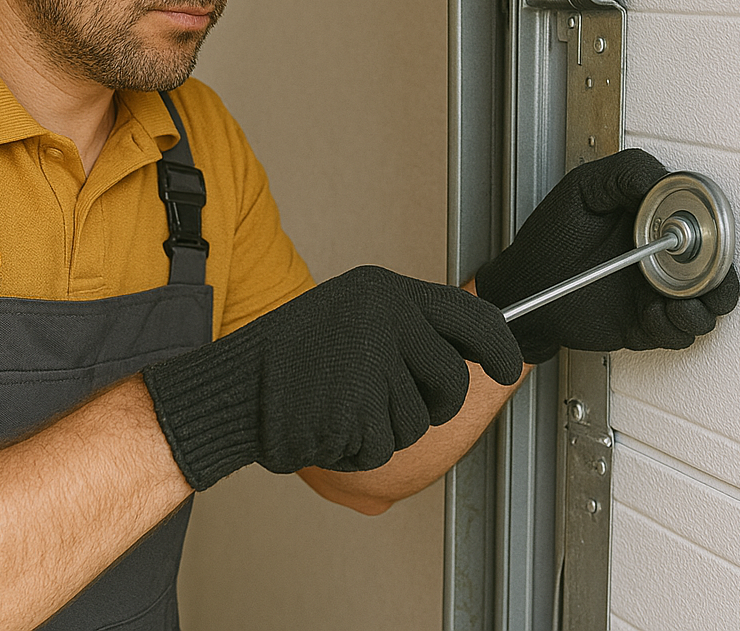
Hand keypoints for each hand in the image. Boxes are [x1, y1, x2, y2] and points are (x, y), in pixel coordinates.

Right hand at [142, 266, 522, 489]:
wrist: (233, 386)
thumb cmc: (290, 356)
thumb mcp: (353, 316)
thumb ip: (409, 328)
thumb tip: (470, 353)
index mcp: (387, 291)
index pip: (470, 315)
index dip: (497, 346)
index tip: (506, 365)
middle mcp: (386, 317)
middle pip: (452, 381)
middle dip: (430, 404)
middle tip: (385, 400)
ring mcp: (373, 359)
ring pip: (418, 422)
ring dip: (384, 428)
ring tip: (341, 404)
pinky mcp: (358, 404)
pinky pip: (384, 445)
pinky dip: (358, 448)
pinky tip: (328, 422)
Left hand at [474, 149, 739, 362]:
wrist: (525, 286)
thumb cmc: (551, 236)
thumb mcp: (583, 189)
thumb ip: (625, 174)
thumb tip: (666, 179)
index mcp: (656, 222)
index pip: (706, 222)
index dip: (712, 226)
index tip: (698, 229)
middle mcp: (664, 258)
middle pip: (719, 269)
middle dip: (720, 275)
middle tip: (703, 276)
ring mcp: (658, 293)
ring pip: (708, 306)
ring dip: (702, 306)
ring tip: (677, 302)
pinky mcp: (648, 325)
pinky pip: (678, 334)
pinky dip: (674, 328)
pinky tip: (652, 314)